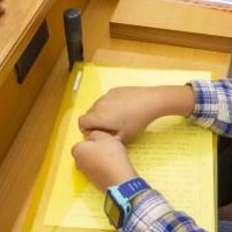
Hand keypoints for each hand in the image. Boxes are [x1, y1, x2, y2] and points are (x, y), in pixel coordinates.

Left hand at [72, 131, 137, 190]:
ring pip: (93, 161)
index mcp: (77, 150)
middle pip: (87, 152)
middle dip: (96, 149)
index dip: (92, 140)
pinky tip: (115, 164)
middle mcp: (78, 163)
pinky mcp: (95, 181)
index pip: (81, 143)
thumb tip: (91, 137)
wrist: (119, 177)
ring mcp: (86, 174)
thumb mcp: (104, 136)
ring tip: (115, 155)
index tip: (102, 140)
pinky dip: (104, 167)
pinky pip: (98, 170)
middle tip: (109, 146)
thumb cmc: (110, 154)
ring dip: (101, 158)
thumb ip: (94, 133)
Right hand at [78, 84, 194, 143]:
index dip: (86, 129)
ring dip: (100, 113)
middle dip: (93, 122)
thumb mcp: (124, 137)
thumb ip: (110, 140)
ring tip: (115, 119)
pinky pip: (105, 99)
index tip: (97, 133)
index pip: (81, 122)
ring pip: (96, 106)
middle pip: (87, 114)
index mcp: (99, 116)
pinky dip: (108, 105)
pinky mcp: (114, 90)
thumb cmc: (137, 120)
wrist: (150, 101)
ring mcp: (106, 96)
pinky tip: (122, 109)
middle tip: (106, 128)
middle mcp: (99, 105)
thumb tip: (103, 141)